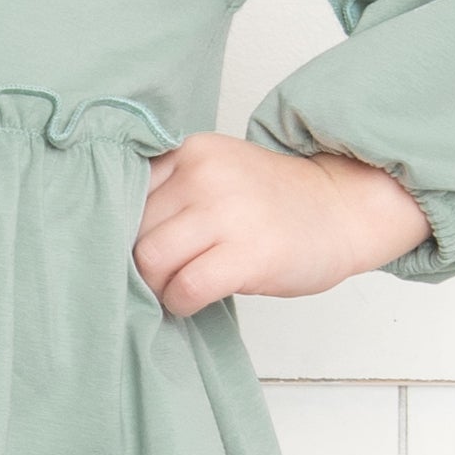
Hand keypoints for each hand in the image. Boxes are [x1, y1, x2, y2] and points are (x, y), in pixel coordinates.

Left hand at [131, 133, 430, 314]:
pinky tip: (195, 299)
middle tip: (161, 276)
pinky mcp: (247, 254)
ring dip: (157, 286)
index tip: (134, 249)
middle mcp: (204, 175)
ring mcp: (226, 213)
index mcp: (192, 151)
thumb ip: (172, 190)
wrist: (344, 208)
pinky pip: (185, 288)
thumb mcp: (220, 171)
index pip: (123, 193)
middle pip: (132, 231)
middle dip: (139, 263)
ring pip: (150, 260)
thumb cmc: (278, 202)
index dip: (123, 230)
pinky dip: (180, 302)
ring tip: (179, 287)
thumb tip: (111, 238)